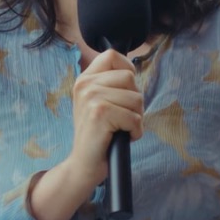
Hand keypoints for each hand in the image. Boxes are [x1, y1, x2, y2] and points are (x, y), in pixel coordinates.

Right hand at [65, 49, 143, 187]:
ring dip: (136, 118)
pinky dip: (135, 131)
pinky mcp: (100, 114)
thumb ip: (110, 84)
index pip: (112, 55)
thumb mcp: (98, 102)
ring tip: (120, 128)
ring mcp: (91, 98)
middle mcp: (85, 85)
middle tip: (122, 117)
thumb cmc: (98, 134)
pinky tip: (121, 137)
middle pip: (129, 77)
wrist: (84, 164)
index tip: (125, 90)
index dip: (127, 69)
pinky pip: (135, 118)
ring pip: (136, 99)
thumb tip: (132, 70)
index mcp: (84, 79)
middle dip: (135, 100)